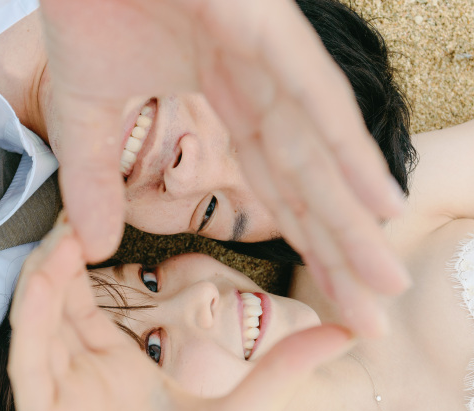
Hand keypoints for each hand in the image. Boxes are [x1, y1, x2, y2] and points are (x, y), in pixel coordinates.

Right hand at [8, 218, 353, 410]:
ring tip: (68, 221)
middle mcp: (89, 375)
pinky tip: (47, 270)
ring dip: (49, 268)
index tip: (114, 205)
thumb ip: (284, 368)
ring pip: (42, 315)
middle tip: (83, 194)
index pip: (100, 300)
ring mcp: (62, 394)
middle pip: (65, 297)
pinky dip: (33, 309)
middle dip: (69, 248)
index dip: (98, 255)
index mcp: (127, 370)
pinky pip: (28, 354)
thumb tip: (346, 331)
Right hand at [39, 0, 409, 337]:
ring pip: (321, 152)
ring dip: (356, 218)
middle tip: (376, 317)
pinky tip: (379, 202)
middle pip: (309, 185)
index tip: (330, 301)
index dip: (305, 245)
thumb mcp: (86, 116)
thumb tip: (95, 246)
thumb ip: (95, 180)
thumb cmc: (89, 6)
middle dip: (341, 252)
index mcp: (227, 102)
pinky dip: (347, 149)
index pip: (276, 188)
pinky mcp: (267, 26)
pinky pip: (313, 97)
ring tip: (387, 282)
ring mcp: (269, 56)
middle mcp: (261, 86)